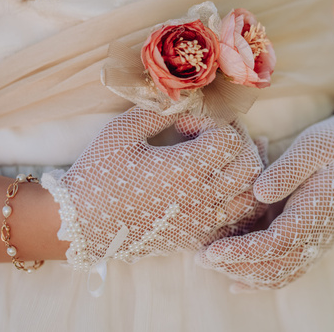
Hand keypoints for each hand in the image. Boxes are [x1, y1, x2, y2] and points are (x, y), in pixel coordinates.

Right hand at [41, 106, 264, 269]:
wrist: (82, 226)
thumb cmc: (98, 175)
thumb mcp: (122, 131)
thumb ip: (158, 110)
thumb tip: (185, 97)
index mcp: (185, 170)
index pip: (229, 138)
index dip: (213, 121)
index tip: (186, 120)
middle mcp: (202, 199)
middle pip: (250, 165)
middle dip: (237, 140)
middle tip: (210, 131)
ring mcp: (203, 222)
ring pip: (251, 196)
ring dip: (245, 171)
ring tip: (223, 156)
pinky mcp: (197, 237)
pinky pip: (238, 221)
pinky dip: (241, 200)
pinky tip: (226, 184)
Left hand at [196, 102, 333, 290]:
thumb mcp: (314, 145)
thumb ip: (287, 170)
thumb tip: (258, 193)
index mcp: (317, 213)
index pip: (274, 245)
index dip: (240, 253)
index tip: (209, 252)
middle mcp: (320, 236)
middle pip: (274, 268)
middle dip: (235, 267)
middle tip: (199, 258)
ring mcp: (318, 241)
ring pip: (281, 275)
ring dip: (246, 274)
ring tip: (211, 263)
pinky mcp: (313, 239)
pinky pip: (288, 269)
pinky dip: (261, 276)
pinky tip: (235, 278)